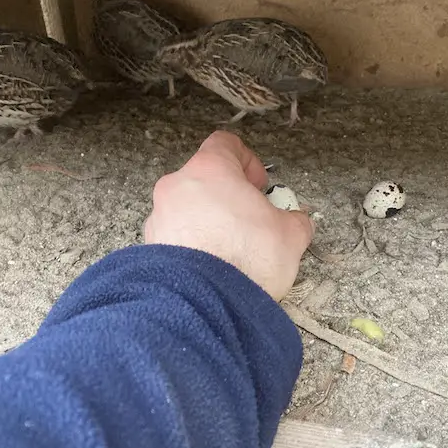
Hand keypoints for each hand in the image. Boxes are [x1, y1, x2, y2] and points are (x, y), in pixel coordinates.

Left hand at [143, 131, 313, 299]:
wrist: (205, 303)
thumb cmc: (245, 258)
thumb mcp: (290, 236)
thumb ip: (295, 221)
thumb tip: (297, 222)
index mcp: (210, 169)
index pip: (225, 144)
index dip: (247, 161)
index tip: (259, 185)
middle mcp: (177, 186)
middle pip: (204, 179)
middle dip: (228, 197)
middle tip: (250, 222)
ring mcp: (159, 217)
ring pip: (187, 209)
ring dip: (208, 222)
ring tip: (231, 251)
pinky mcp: (150, 248)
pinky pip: (175, 238)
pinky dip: (193, 247)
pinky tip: (212, 269)